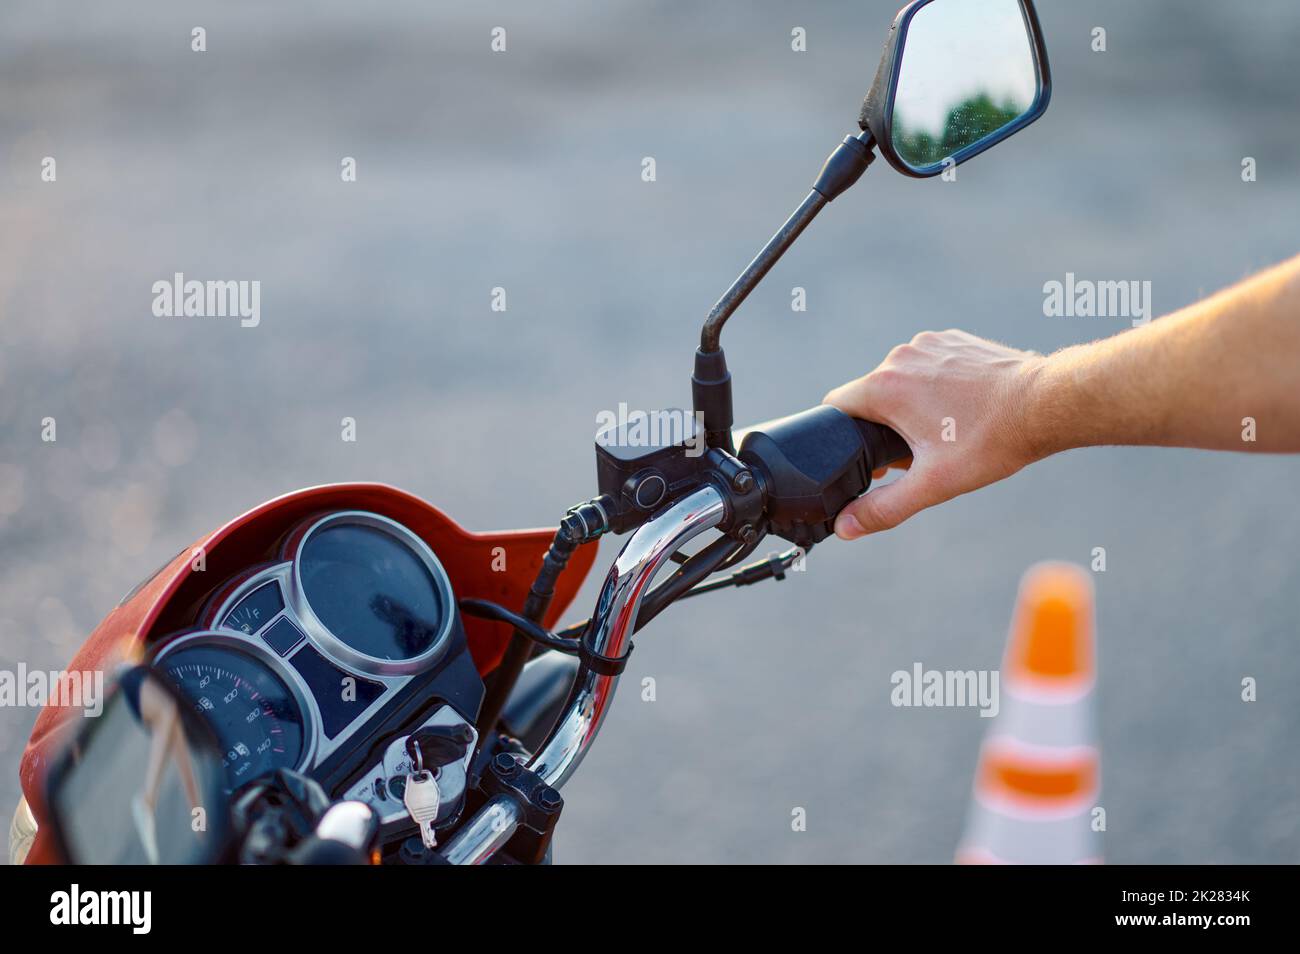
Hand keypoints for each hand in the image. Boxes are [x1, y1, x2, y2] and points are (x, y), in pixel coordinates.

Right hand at [823, 329, 1046, 537]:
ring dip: (909, 404)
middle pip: (870, 395)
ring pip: (899, 379)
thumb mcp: (933, 484)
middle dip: (883, 426)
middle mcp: (901, 356)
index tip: (869, 458)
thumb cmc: (992, 441)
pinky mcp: (952, 340)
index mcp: (885, 386)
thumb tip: (844, 526)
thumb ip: (884, 508)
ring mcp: (928, 343)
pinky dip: (934, 385)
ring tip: (944, 431)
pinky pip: (927, 365)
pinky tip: (961, 407)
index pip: (835, 407)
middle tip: (915, 455)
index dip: (842, 436)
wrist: (1046, 402)